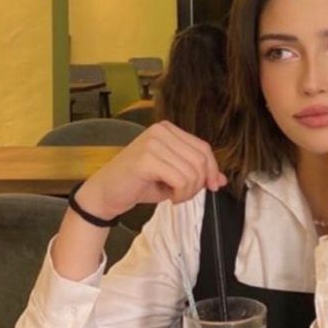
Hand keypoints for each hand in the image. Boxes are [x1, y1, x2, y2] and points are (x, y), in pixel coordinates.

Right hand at [75, 121, 226, 220]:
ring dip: (189, 192)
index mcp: (168, 129)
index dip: (212, 169)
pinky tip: (170, 198)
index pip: (203, 147)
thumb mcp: (173, 176)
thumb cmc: (139, 184)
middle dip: (199, 183)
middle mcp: (161, 131)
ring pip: (192, 171)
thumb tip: (222, 179)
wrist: (106, 194)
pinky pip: (180, 179)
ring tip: (176, 197)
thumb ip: (196, 173)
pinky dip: (181, 194)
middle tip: (185, 196)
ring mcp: (152, 143)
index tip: (213, 186)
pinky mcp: (146, 160)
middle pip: (200, 159)